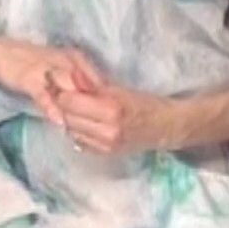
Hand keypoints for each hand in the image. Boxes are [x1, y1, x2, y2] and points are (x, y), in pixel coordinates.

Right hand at [0, 38, 104, 128]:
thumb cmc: (32, 62)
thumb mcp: (59, 69)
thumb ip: (77, 82)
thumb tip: (98, 100)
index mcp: (75, 57)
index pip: (99, 80)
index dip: (108, 100)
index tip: (117, 118)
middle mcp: (65, 61)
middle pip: (88, 88)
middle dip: (98, 108)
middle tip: (107, 128)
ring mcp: (48, 69)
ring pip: (69, 93)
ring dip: (78, 112)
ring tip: (88, 130)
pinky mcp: (30, 78)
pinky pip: (45, 96)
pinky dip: (53, 109)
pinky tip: (60, 122)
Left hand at [51, 81, 178, 156]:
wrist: (165, 127)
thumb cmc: (145, 103)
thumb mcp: (119, 89)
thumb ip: (91, 85)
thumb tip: (69, 74)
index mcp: (112, 110)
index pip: (69, 101)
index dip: (63, 91)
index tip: (63, 86)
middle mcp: (107, 131)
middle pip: (67, 117)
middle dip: (64, 106)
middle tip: (69, 97)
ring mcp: (106, 146)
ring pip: (71, 130)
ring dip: (71, 119)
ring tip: (81, 110)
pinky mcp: (105, 154)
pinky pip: (80, 141)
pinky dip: (79, 131)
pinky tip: (88, 123)